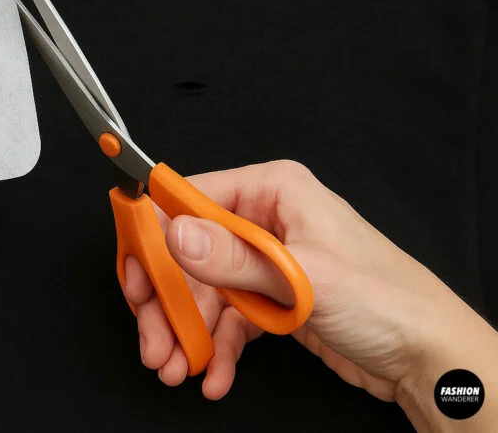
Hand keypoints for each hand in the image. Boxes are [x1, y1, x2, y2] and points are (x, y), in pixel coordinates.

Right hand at [126, 160, 496, 429]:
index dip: (155, 238)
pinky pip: (228, 321)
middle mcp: (266, 221)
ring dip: (187, 334)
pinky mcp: (274, 301)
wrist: (431, 358)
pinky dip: (216, 350)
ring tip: (177, 369)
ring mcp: (268, 263)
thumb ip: (234, 258)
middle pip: (190, 254)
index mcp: (273, 190)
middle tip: (153, 341)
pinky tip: (214, 376)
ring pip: (204, 293)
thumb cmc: (388, 300)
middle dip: (169, 303)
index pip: (190, 200)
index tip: (134, 278)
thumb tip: (177, 234)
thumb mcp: (304, 277)